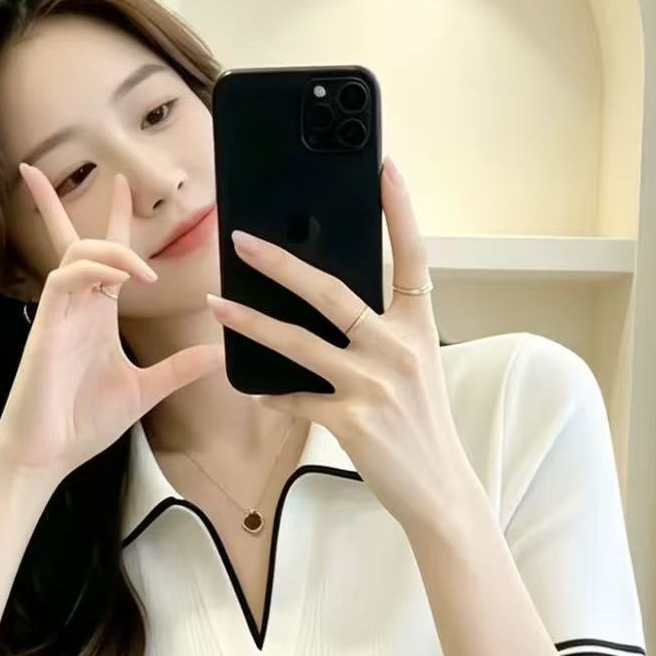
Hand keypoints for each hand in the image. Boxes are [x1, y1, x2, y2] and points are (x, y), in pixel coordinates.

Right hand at [0, 165, 224, 493]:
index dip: (116, 220)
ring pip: (77, 253)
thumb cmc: (83, 424)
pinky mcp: (46, 328)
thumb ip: (179, 369)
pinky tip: (119, 279)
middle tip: (114, 178)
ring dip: (112, 249)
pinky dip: (93, 269)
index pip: (107, 257)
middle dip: (84, 206)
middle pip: (77, 240)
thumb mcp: (145, 391)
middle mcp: (77, 309)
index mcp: (98, 318)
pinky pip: (64, 278)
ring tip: (142, 271)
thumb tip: (217, 353)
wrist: (48, 455)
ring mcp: (60, 316)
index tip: (125, 187)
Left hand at [205, 155, 476, 537]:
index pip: (413, 256)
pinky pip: (297, 399)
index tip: (385, 165)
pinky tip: (252, 387)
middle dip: (281, 262)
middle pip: (332, 291)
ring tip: (217, 304)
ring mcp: (374, 384)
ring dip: (252, 321)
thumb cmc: (421, 427)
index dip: (400, 209)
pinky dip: (273, 394)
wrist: (438, 490)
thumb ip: (381, 334)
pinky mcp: (352, 421)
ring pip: (299, 342)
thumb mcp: (415, 369)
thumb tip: (331, 303)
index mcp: (418, 328)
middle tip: (242, 239)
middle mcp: (398, 349)